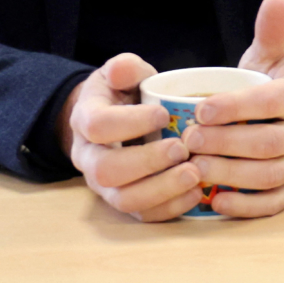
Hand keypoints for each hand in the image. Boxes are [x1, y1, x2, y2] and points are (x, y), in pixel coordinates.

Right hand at [63, 53, 201, 220]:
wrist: (115, 118)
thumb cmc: (124, 92)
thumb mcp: (122, 72)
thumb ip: (125, 68)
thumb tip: (122, 70)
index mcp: (86, 120)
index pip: (98, 126)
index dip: (130, 123)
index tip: (164, 115)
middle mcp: (90, 157)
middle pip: (106, 171)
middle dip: (147, 162)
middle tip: (182, 148)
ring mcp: (104, 185)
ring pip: (123, 199)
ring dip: (161, 189)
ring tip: (195, 173)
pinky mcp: (125, 200)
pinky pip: (141, 215)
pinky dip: (169, 208)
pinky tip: (197, 192)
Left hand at [181, 0, 283, 217]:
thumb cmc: (275, 86)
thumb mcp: (273, 57)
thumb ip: (271, 31)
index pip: (269, 103)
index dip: (234, 107)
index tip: (200, 109)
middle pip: (266, 143)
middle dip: (224, 143)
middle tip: (188, 140)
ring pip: (267, 175)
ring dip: (228, 174)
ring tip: (195, 168)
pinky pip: (272, 205)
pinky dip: (244, 206)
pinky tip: (216, 200)